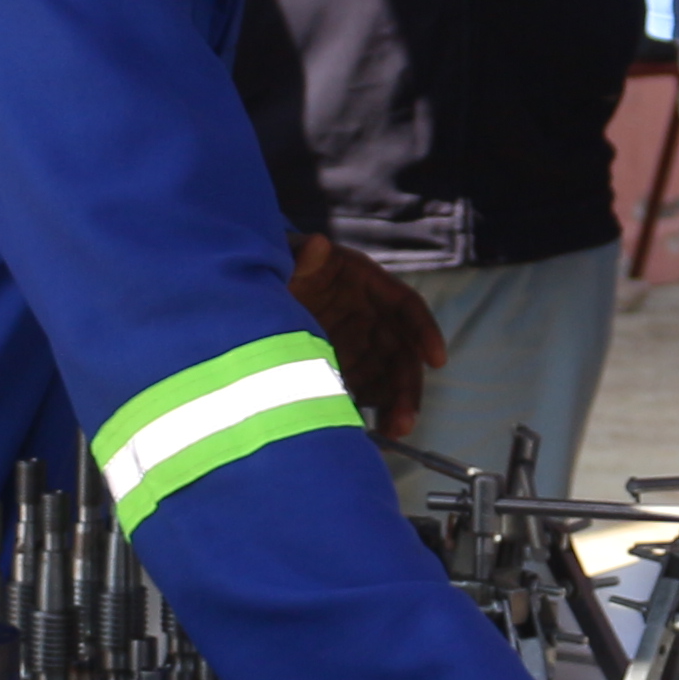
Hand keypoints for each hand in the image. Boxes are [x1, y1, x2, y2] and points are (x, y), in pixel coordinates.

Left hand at [287, 233, 445, 440]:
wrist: (241, 292)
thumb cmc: (271, 267)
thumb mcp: (283, 260)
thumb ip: (301, 258)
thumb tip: (318, 245)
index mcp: (362, 282)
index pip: (404, 305)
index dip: (424, 331)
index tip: (437, 360)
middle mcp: (366, 313)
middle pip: (400, 350)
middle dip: (407, 385)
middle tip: (405, 421)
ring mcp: (354, 342)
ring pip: (387, 375)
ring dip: (394, 404)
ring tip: (390, 434)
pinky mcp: (338, 366)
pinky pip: (362, 389)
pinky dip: (367, 409)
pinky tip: (362, 431)